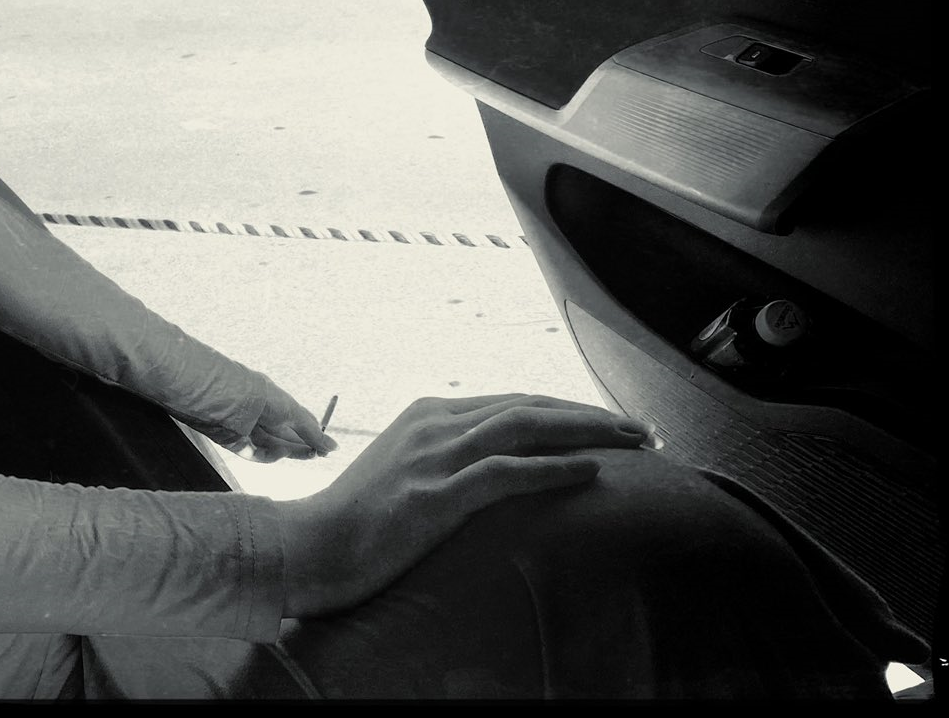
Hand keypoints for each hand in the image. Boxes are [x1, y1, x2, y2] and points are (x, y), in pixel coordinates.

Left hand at [198, 373, 340, 462]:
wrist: (231, 400)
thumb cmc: (264, 398)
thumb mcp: (294, 413)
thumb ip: (313, 432)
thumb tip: (334, 447)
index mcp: (275, 404)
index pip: (295, 422)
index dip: (310, 435)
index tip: (325, 447)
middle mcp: (262, 417)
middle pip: (286, 438)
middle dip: (302, 446)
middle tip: (318, 454)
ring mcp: (250, 431)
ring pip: (274, 447)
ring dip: (291, 452)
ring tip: (309, 454)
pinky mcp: (238, 444)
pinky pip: (259, 455)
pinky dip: (272, 455)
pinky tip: (282, 451)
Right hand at [276, 393, 649, 618]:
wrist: (307, 546)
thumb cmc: (353, 524)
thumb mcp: (400, 476)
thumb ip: (440, 463)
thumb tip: (485, 474)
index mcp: (427, 415)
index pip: (513, 401)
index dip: (566, 410)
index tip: (608, 424)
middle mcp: (434, 424)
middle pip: (529, 405)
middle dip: (590, 415)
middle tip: (641, 430)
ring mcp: (433, 456)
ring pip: (526, 427)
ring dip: (587, 431)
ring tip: (633, 442)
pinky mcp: (435, 494)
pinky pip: (507, 473)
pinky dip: (553, 468)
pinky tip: (591, 472)